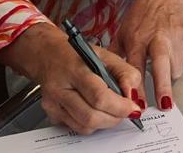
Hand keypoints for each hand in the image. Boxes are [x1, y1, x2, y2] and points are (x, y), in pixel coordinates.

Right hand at [0, 23, 142, 134]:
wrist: (47, 55)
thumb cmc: (76, 54)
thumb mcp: (105, 54)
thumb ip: (125, 72)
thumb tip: (134, 95)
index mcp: (75, 69)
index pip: (99, 96)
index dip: (120, 106)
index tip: (133, 108)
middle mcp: (60, 88)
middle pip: (91, 116)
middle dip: (115, 117)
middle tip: (126, 111)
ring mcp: (53, 104)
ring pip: (85, 126)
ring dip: (105, 122)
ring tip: (112, 109)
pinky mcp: (52, 114)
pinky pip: (77, 128)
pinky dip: (92, 123)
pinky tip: (96, 110)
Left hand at [112, 0, 182, 109]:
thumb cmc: (142, 17)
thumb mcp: (123, 32)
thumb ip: (115, 55)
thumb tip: (104, 78)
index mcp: (137, 38)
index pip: (135, 67)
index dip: (136, 87)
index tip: (137, 104)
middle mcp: (157, 37)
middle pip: (162, 66)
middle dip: (163, 87)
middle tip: (164, 106)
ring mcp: (176, 35)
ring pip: (178, 67)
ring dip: (171, 74)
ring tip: (165, 69)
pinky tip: (177, 55)